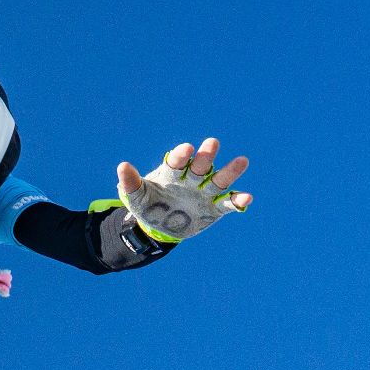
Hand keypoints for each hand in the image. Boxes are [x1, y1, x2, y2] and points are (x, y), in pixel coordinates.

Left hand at [117, 138, 252, 242]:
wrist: (158, 226)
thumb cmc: (147, 205)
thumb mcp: (135, 196)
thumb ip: (130, 182)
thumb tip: (123, 166)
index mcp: (171, 173)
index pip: (176, 161)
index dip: (181, 155)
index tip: (186, 148)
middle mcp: (191, 179)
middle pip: (200, 166)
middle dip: (205, 156)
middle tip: (211, 142)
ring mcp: (204, 193)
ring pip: (219, 180)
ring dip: (229, 172)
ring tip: (242, 160)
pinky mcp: (214, 209)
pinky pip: (228, 204)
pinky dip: (237, 201)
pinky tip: (247, 196)